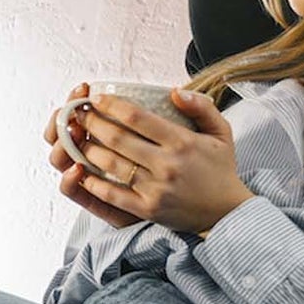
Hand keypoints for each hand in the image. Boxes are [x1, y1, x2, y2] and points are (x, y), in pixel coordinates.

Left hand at [46, 85, 254, 235]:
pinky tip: (80, 170)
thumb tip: (174, 90)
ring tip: (76, 137)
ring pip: (111, 164)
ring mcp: (155, 189)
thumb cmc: (220, 169)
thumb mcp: (221, 132)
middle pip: (117, 138)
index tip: (96, 98)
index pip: (136, 117)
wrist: (227, 212)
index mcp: (182, 142)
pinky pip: (112, 194)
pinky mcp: (148, 209)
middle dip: (92, 122)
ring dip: (87, 148)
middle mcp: (167, 164)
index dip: (111, 105)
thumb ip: (201, 107)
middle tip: (78, 113)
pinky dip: (93, 182)